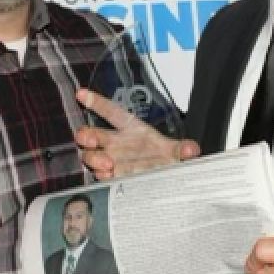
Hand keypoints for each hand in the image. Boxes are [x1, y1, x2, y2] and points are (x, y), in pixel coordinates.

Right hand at [75, 89, 199, 178]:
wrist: (168, 179)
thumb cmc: (167, 159)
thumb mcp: (178, 151)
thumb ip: (184, 149)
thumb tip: (191, 149)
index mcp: (130, 128)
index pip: (110, 111)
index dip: (96, 102)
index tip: (82, 94)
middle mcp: (116, 142)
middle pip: (91, 134)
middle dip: (86, 135)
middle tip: (92, 141)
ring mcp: (111, 160)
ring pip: (90, 154)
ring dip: (93, 158)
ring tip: (107, 164)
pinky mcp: (111, 177)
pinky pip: (98, 174)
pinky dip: (100, 175)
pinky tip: (107, 175)